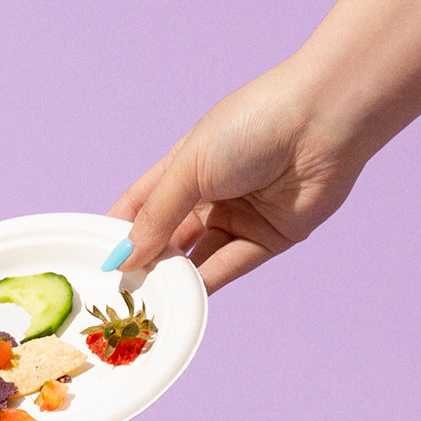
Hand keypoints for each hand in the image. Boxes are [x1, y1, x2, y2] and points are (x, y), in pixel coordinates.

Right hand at [107, 58, 368, 293]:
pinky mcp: (269, 238)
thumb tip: (124, 257)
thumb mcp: (189, 168)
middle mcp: (209, 194)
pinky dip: (206, 282)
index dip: (118, 231)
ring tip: (148, 299)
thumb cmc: (250, 126)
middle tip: (119, 290)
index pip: (141, 206)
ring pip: (196, 256)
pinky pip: (230, 266)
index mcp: (184, 167)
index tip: (97, 259)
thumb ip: (156, 216)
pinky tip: (182, 297)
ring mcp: (238, 217)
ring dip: (173, 277)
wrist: (324, 122)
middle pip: (167, 236)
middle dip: (145, 261)